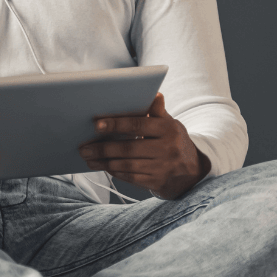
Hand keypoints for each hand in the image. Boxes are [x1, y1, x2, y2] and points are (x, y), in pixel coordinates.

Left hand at [78, 93, 210, 199]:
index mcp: (169, 129)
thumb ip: (157, 111)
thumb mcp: (170, 124)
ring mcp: (163, 168)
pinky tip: (104, 166)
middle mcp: (168, 149)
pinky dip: (115, 172)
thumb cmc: (173, 141)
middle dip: (103, 148)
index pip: (139, 125)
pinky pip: (131, 177)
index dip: (116, 124)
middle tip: (84, 147)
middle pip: (129, 148)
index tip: (96, 125)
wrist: (193, 172)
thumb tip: (155, 94)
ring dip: (104, 162)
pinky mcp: (158, 182)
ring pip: (127, 165)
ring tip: (88, 157)